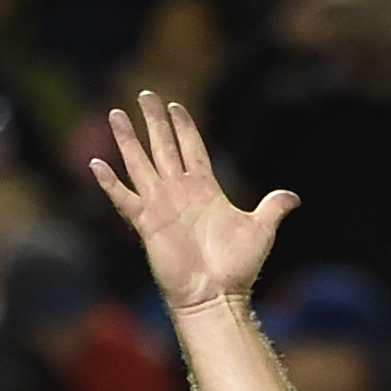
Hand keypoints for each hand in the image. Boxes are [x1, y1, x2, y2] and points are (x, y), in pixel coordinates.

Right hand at [89, 91, 297, 316]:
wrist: (217, 296)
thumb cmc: (237, 267)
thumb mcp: (261, 229)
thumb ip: (273, 207)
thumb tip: (293, 198)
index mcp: (204, 189)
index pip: (191, 148)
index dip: (183, 126)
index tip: (175, 105)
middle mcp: (179, 192)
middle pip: (163, 146)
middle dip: (154, 120)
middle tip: (145, 94)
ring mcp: (161, 206)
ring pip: (140, 163)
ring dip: (128, 140)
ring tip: (116, 114)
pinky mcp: (148, 223)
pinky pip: (124, 198)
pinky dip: (110, 183)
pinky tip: (97, 163)